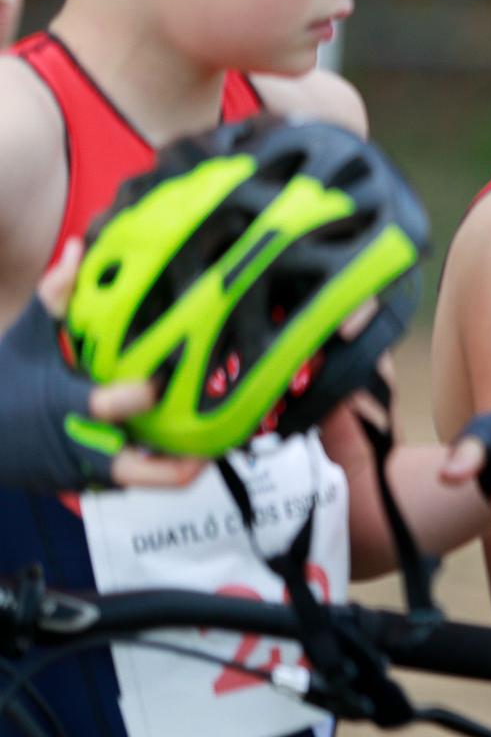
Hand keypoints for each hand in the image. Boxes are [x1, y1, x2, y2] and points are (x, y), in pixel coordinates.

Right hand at [0, 239, 201, 491]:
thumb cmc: (1, 380)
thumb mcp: (26, 337)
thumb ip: (57, 295)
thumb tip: (79, 247)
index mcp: (69, 405)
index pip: (119, 405)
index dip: (150, 392)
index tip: (174, 372)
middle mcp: (83, 448)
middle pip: (150, 472)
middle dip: (190, 458)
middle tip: (223, 431)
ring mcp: (87, 474)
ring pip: (148, 483)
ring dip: (179, 465)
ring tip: (214, 439)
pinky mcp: (86, 488)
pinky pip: (131, 484)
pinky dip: (154, 468)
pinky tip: (178, 444)